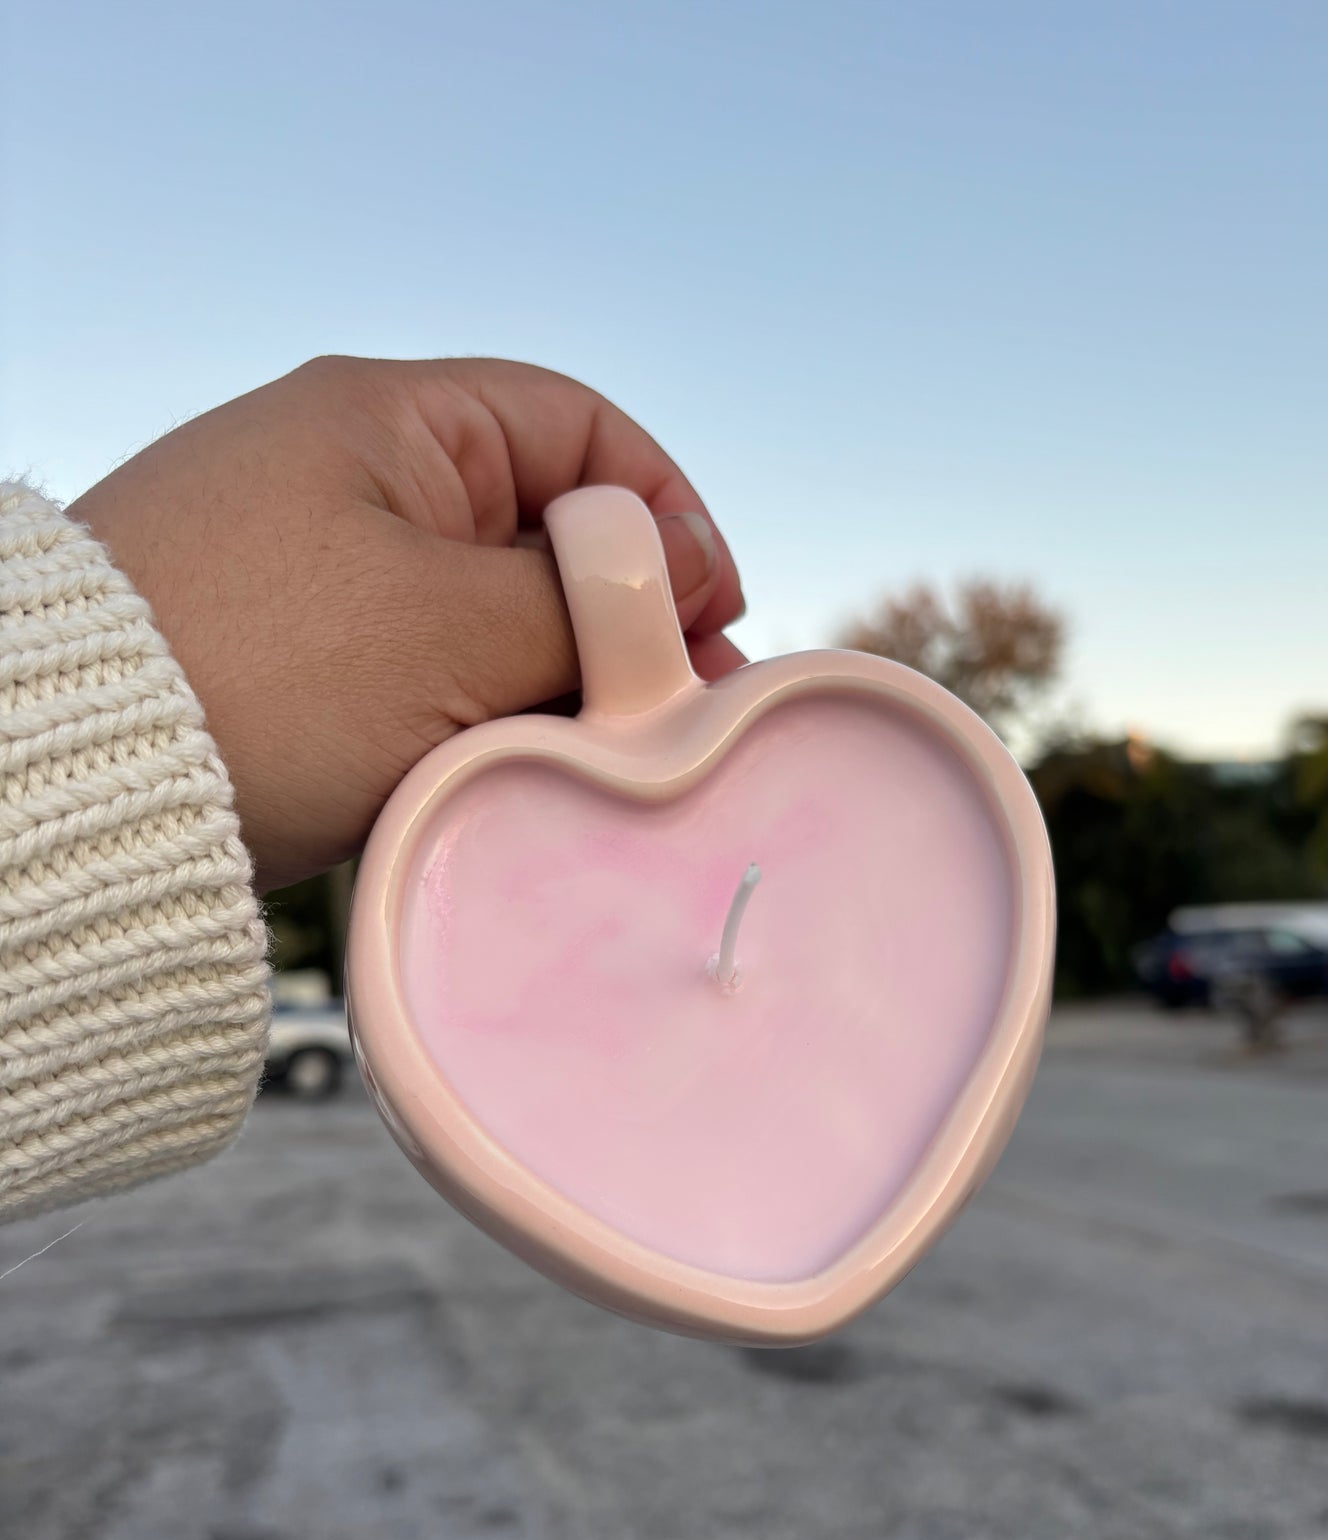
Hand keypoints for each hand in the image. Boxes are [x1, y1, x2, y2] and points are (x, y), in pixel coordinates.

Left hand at [70, 356, 744, 891]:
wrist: (69, 783)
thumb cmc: (264, 675)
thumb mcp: (459, 628)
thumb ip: (590, 602)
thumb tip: (684, 584)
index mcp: (391, 423)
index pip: (579, 431)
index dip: (666, 513)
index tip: (713, 612)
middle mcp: (350, 479)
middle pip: (540, 530)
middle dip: (622, 621)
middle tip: (682, 717)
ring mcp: (316, 575)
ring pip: (485, 616)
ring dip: (552, 684)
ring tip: (603, 762)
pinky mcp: (291, 663)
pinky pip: (420, 676)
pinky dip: (478, 720)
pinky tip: (513, 780)